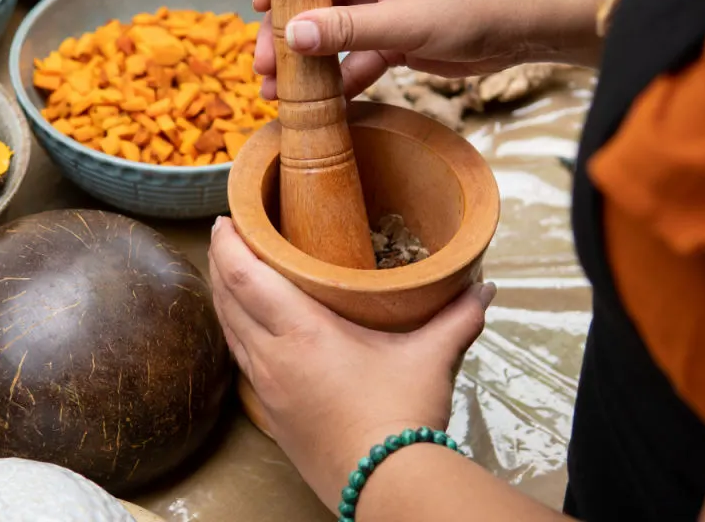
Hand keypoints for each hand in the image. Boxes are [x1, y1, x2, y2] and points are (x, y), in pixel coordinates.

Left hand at [208, 217, 495, 510]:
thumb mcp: (431, 358)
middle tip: (227, 237)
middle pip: (226, 299)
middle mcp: (272, 357)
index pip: (245, 277)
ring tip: (231, 275)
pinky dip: (235, 335)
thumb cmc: (401, 418)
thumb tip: (483, 288)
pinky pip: (239, 362)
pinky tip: (247, 331)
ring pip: (228, 331)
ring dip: (223, 298)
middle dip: (221, 263)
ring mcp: (265, 388)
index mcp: (301, 332)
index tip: (225, 219)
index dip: (228, 244)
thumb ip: (457, 317)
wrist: (384, 485)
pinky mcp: (268, 415)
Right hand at [253, 0, 543, 100]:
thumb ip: (347, 29)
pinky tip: (320, 106)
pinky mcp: (391, 36)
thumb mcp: (405, 20)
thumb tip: (291, 35)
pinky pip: (352, 55)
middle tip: (265, 65)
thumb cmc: (474, 6)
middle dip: (282, 29)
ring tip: (278, 93)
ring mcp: (377, 5)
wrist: (524, 28)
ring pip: (325, 29)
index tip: (262, 5)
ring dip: (303, 60)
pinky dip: (337, 78)